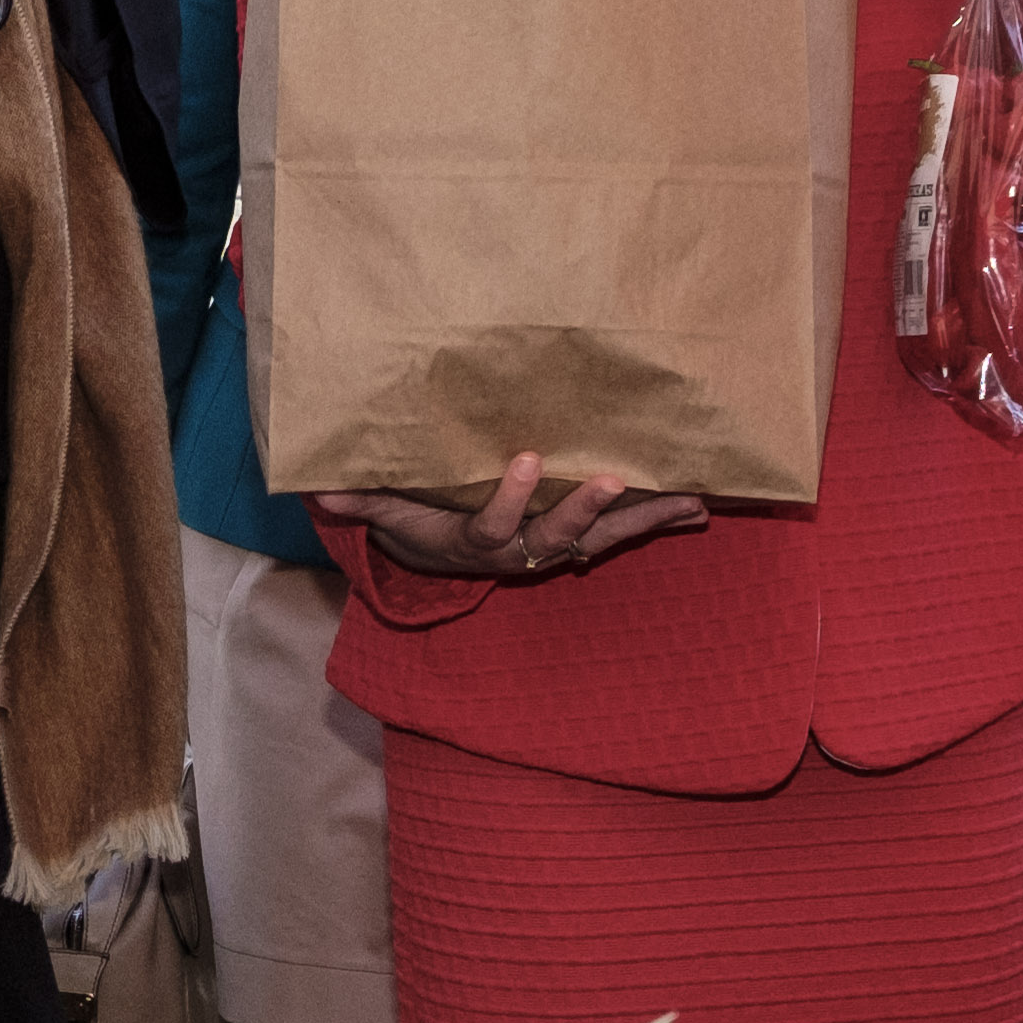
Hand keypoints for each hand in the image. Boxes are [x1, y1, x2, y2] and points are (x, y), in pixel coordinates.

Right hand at [307, 451, 705, 585]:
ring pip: (604, 537)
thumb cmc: (422, 525)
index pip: (495, 526)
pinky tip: (701, 507)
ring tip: (690, 501)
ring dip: (645, 519)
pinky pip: (625, 533)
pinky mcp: (583, 539)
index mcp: (478, 542)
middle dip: (586, 510)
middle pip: (558, 536)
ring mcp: (557, 547)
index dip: (513, 499)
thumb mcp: (393, 516)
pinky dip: (661, 520)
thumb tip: (321, 489)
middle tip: (611, 478)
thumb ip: (367, 502)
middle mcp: (525, 551)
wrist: (451, 562)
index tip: (528, 459)